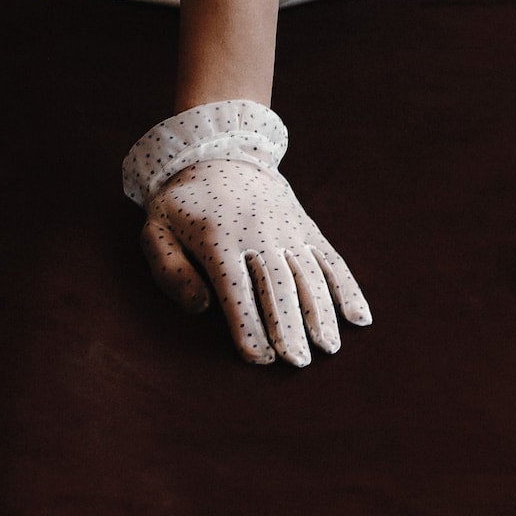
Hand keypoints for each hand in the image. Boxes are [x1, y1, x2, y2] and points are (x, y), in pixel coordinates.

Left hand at [141, 161, 369, 367]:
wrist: (218, 153)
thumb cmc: (183, 207)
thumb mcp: (156, 230)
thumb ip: (169, 270)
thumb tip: (201, 307)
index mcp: (217, 237)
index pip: (235, 287)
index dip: (248, 322)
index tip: (259, 358)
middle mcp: (257, 231)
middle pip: (277, 284)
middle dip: (288, 325)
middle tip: (297, 362)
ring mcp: (286, 228)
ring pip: (308, 274)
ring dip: (320, 312)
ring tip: (328, 348)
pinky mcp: (305, 227)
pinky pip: (330, 258)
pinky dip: (347, 287)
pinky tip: (359, 317)